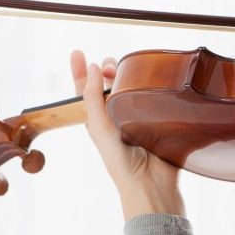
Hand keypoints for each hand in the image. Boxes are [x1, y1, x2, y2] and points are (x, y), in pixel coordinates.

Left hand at [70, 49, 185, 220]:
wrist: (151, 183)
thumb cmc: (121, 161)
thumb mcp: (99, 127)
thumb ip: (93, 98)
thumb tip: (93, 68)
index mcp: (98, 120)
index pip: (86, 90)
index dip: (81, 71)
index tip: (77, 52)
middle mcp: (116, 117)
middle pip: (109, 85)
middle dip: (108, 69)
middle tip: (111, 65)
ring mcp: (137, 117)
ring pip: (131, 88)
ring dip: (129, 75)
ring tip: (129, 70)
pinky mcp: (157, 119)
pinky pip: (152, 96)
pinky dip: (151, 85)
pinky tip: (153, 79)